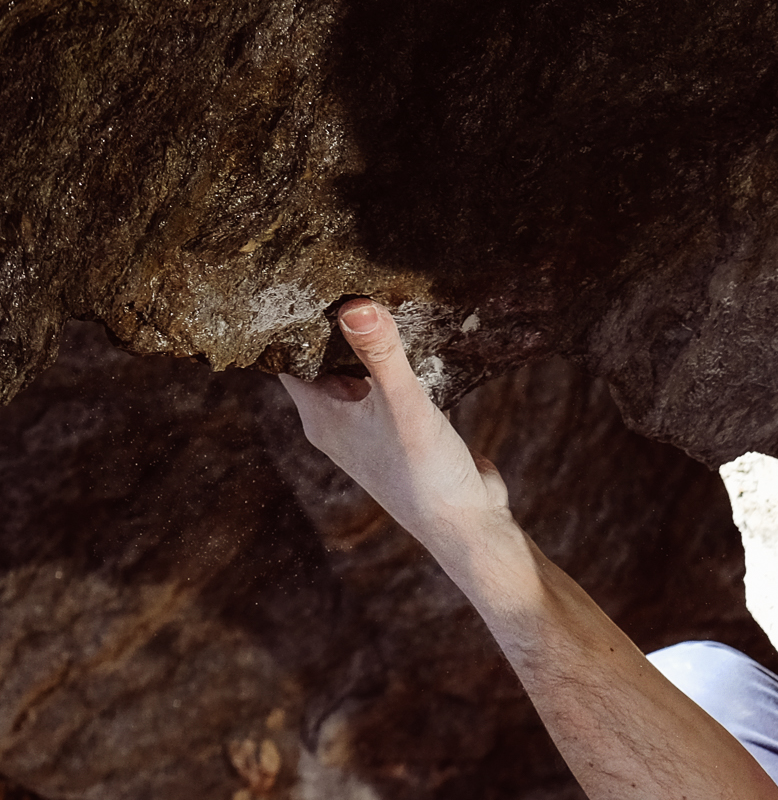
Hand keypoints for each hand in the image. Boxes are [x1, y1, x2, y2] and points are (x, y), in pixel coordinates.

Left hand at [277, 300, 515, 564]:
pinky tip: (410, 341)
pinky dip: (392, 365)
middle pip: (321, 360)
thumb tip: (355, 304)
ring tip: (374, 295)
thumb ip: (381, 355)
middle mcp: (337, 422)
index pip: (287, 357)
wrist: (467, 525)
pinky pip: (386, 387)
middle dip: (331, 325)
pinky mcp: (400, 431)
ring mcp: (367, 429)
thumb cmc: (426, 475)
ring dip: (365, 345)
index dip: (288, 321)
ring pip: (356, 372)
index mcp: (321, 417)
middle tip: (340, 274)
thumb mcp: (404, 407)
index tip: (296, 279)